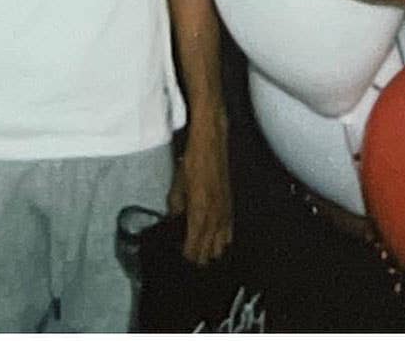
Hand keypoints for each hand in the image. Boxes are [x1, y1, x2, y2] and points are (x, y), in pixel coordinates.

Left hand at [167, 110, 232, 265]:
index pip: (194, 246)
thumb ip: (176, 206)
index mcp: (199, 212)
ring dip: (213, 251)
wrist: (212, 142)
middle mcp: (215, 216)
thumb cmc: (193, 160)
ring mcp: (225, 211)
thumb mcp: (178, 184)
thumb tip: (173, 220)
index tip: (181, 260)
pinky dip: (224, 240)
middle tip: (191, 261)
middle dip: (200, 258)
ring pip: (222, 244)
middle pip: (210, 249)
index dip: (188, 256)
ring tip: (204, 255)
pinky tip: (220, 243)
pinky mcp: (231, 204)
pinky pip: (229, 230)